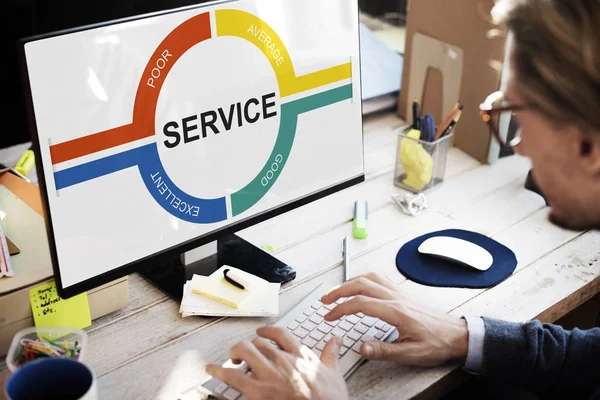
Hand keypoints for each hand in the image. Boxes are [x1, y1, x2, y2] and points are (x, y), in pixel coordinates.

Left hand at [206, 326, 348, 399]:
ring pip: (245, 351)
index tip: (262, 332)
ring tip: (232, 359)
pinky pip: (233, 376)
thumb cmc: (329, 399)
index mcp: (300, 354)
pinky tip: (211, 369)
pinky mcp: (259, 391)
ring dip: (235, 353)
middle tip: (245, 353)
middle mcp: (283, 360)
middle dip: (249, 346)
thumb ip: (331, 353)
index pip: (279, 333)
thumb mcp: (334, 373)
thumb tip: (336, 339)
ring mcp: (270, 375)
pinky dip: (219, 371)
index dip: (267, 331)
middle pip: (258, 342)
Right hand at [320, 273, 467, 366]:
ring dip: (350, 282)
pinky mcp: (403, 294)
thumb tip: (362, 347)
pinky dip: (364, 279)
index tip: (329, 316)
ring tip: (337, 291)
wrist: (458, 335)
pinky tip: (361, 285)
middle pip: (361, 284)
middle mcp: (396, 298)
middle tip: (325, 300)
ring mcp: (399, 294)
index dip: (341, 309)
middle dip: (339, 290)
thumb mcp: (411, 354)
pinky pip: (380, 279)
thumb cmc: (437, 343)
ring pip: (370, 278)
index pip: (360, 303)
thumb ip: (384, 350)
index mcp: (395, 311)